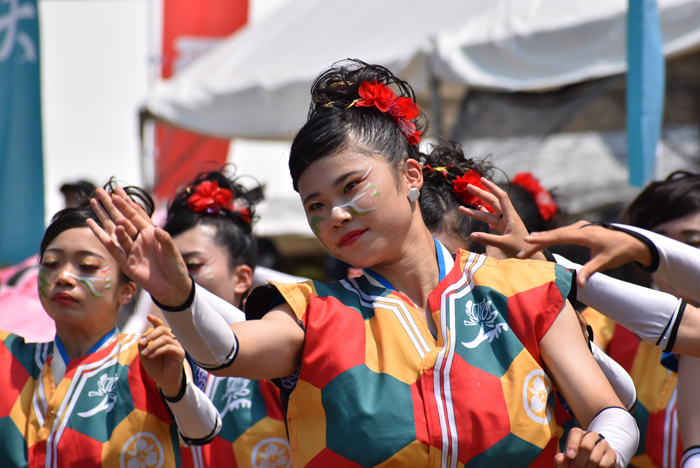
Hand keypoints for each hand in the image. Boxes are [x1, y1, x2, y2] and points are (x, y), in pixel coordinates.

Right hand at [87, 187, 190, 305]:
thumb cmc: (174, 266)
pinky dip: (104, 239)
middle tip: (99, 192)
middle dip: (111, 206)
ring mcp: (131, 250)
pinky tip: (93, 227)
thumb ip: (165, 240)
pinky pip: (113, 249)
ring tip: (95, 204)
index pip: (136, 215)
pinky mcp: (126, 263)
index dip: (127, 203)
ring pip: (115, 232)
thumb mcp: (171, 251)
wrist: (172, 287)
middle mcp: (139, 239)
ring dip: (105, 218)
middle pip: (122, 219)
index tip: (116, 191)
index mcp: (151, 233)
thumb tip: (157, 229)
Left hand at [138, 315, 185, 397]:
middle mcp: (171, 340)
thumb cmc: (155, 367)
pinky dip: (158, 350)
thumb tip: (143, 338)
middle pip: (162, 329)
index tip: (148, 316)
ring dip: (153, 345)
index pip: (160, 326)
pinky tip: (151, 356)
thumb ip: (143, 346)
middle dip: (151, 335)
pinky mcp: (179, 353)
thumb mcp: (144, 356)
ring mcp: (176, 345)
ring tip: (145, 354)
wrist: (163, 380)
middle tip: (142, 343)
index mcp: (163, 338)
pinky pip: (169, 347)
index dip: (155, 320)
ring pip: (165, 338)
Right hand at [458, 178, 545, 259]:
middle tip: (468, 187)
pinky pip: (490, 220)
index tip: (482, 180)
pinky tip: (476, 211)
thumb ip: (488, 239)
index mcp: (511, 216)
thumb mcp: (504, 244)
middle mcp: (507, 217)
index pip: (501, 197)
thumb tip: (471, 235)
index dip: (492, 187)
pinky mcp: (503, 230)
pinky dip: (482, 215)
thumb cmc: (521, 249)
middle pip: (492, 202)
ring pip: (488, 213)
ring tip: (461, 207)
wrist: (531, 257)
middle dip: (480, 194)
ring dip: (476, 210)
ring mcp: (505, 224)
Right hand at [518, 221, 651, 286]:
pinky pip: (561, 233)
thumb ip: (589, 271)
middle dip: (536, 242)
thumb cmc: (619, 251)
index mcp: (584, 234)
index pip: (558, 237)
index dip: (542, 239)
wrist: (633, 240)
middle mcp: (579, 228)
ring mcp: (579, 227)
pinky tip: (540, 239)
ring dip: (541, 239)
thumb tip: (578, 284)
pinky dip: (549, 237)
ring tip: (525, 245)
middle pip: (553, 235)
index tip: (527, 241)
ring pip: (556, 233)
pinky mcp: (580, 229)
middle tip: (520, 252)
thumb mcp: (605, 262)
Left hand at [555, 428, 616, 467]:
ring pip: (594, 458)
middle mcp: (592, 435)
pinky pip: (604, 464)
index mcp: (578, 433)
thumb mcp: (567, 457)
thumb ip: (562, 459)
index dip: (572, 445)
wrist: (592, 460)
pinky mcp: (611, 454)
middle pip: (586, 447)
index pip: (575, 433)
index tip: (570, 456)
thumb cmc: (576, 457)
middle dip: (578, 462)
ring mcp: (603, 444)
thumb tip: (560, 460)